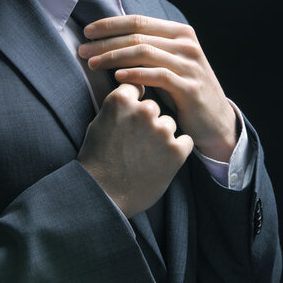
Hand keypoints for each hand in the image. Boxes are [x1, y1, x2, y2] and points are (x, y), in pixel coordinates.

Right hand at [77, 83, 192, 217]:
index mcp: (121, 101)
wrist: (103, 195)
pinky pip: (185, 141)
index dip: (135, 102)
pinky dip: (177, 150)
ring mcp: (162, 131)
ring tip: (145, 156)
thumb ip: (118, 107)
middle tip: (136, 142)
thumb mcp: (99, 124)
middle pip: (154, 107)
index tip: (132, 114)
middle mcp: (144, 111)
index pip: (137, 86)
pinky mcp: (177, 150)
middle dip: (148, 121)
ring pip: (169, 124)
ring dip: (162, 136)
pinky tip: (161, 161)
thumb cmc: (96, 161)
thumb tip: (130, 96)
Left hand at [78, 15, 237, 162]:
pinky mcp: (190, 87)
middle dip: (105, 42)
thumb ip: (148, 50)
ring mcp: (190, 65)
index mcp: (181, 32)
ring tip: (92, 64)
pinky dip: (135, 74)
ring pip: (144, 52)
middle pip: (137, 36)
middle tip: (82, 50)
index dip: (110, 24)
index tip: (87, 31)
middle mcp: (187, 44)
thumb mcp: (168, 64)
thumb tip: (108, 40)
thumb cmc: (183, 93)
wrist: (215, 122)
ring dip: (113, 56)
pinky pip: (157, 75)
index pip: (139, 21)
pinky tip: (117, 78)